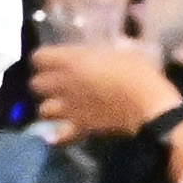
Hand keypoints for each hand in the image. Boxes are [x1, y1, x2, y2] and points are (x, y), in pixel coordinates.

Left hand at [24, 39, 182, 142]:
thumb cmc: (137, 71)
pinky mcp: (79, 128)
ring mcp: (68, 109)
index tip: (53, 58)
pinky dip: (58, 135)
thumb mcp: (124, 49)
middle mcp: (62, 85)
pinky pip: (59, 136)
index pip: (38, 57)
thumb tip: (110, 46)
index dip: (44, 58)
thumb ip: (106, 50)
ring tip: (61, 105)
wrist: (147, 103)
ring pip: (43, 110)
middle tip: (57, 82)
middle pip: (35, 85)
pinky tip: (60, 133)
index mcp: (70, 61)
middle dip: (43, 82)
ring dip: (50, 107)